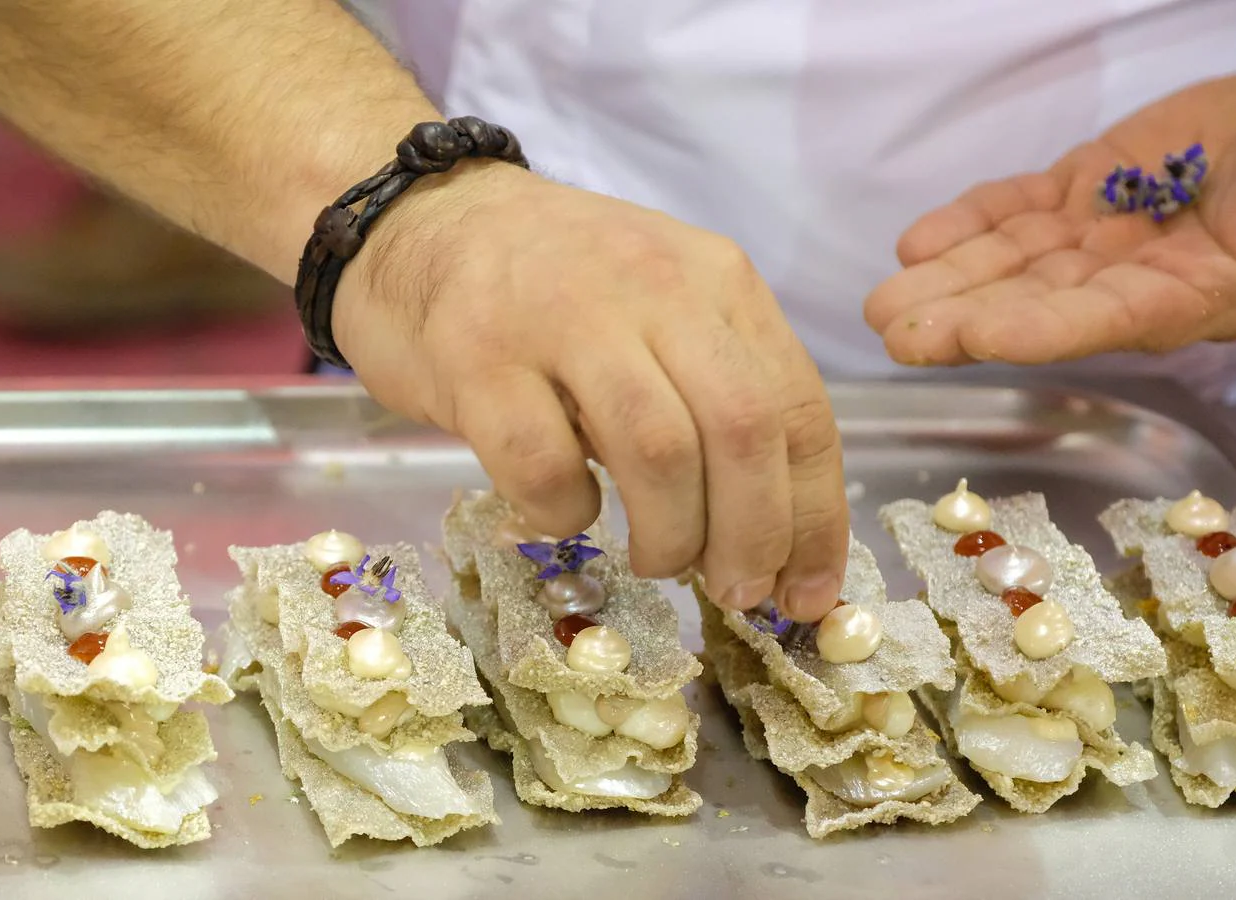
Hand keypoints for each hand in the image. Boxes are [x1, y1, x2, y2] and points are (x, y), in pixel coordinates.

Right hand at [334, 165, 849, 619]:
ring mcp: (561, 318)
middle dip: (753, 537)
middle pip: (741, 430)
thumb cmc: (550, 284)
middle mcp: (652, 286)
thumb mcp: (659, 308)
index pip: (797, 408)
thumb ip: (716, 390)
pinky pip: (545, 465)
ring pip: (658, 452)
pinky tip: (563, 509)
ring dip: (670, 535)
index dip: (814, 516)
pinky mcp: (478, 359)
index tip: (807, 592)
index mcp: (715, 279)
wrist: (421, 219)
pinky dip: (566, 511)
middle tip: (734, 593)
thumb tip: (772, 535)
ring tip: (653, 559)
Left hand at [867, 71, 1235, 364]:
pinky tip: (916, 247)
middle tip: (901, 337)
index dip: (1046, 331)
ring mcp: (1106, 229)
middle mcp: (1141, 273)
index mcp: (1201, 292)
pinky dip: (966, 225)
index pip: (1111, 318)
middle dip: (969, 321)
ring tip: (884, 304)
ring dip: (948, 283)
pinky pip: (1016, 209)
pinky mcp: (1084, 186)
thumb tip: (1223, 258)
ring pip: (1014, 261)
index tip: (985, 338)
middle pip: (1043, 303)